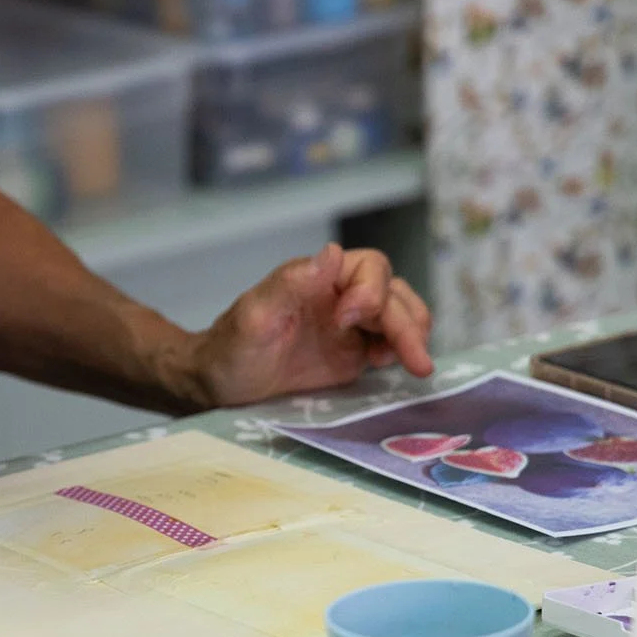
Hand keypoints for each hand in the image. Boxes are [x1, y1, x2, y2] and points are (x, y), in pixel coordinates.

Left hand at [189, 244, 433, 404]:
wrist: (221, 384)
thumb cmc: (231, 348)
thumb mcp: (255, 316)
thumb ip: (290, 284)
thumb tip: (332, 252)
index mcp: (320, 278)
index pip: (370, 269)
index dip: (371, 292)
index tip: (347, 321)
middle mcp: (342, 296)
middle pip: (393, 294)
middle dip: (407, 322)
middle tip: (414, 358)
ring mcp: (351, 326)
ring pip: (400, 316)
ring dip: (413, 335)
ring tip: (415, 364)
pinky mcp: (353, 354)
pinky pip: (390, 345)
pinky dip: (402, 352)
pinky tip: (395, 368)